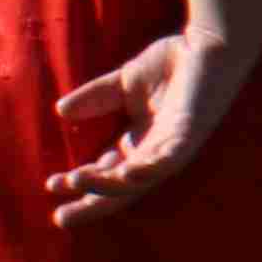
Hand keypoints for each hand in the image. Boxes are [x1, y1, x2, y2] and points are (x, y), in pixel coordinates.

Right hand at [47, 30, 261, 226]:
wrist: (210, 43)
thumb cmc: (175, 62)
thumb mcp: (125, 82)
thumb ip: (97, 98)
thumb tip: (62, 111)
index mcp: (140, 141)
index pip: (106, 172)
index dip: (81, 182)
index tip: (50, 185)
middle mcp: (156, 151)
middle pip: (121, 187)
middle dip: (92, 202)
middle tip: (62, 217)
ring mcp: (173, 145)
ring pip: (140, 178)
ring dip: (109, 184)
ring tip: (77, 180)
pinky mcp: (190, 132)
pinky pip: (170, 158)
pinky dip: (151, 169)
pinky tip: (128, 173)